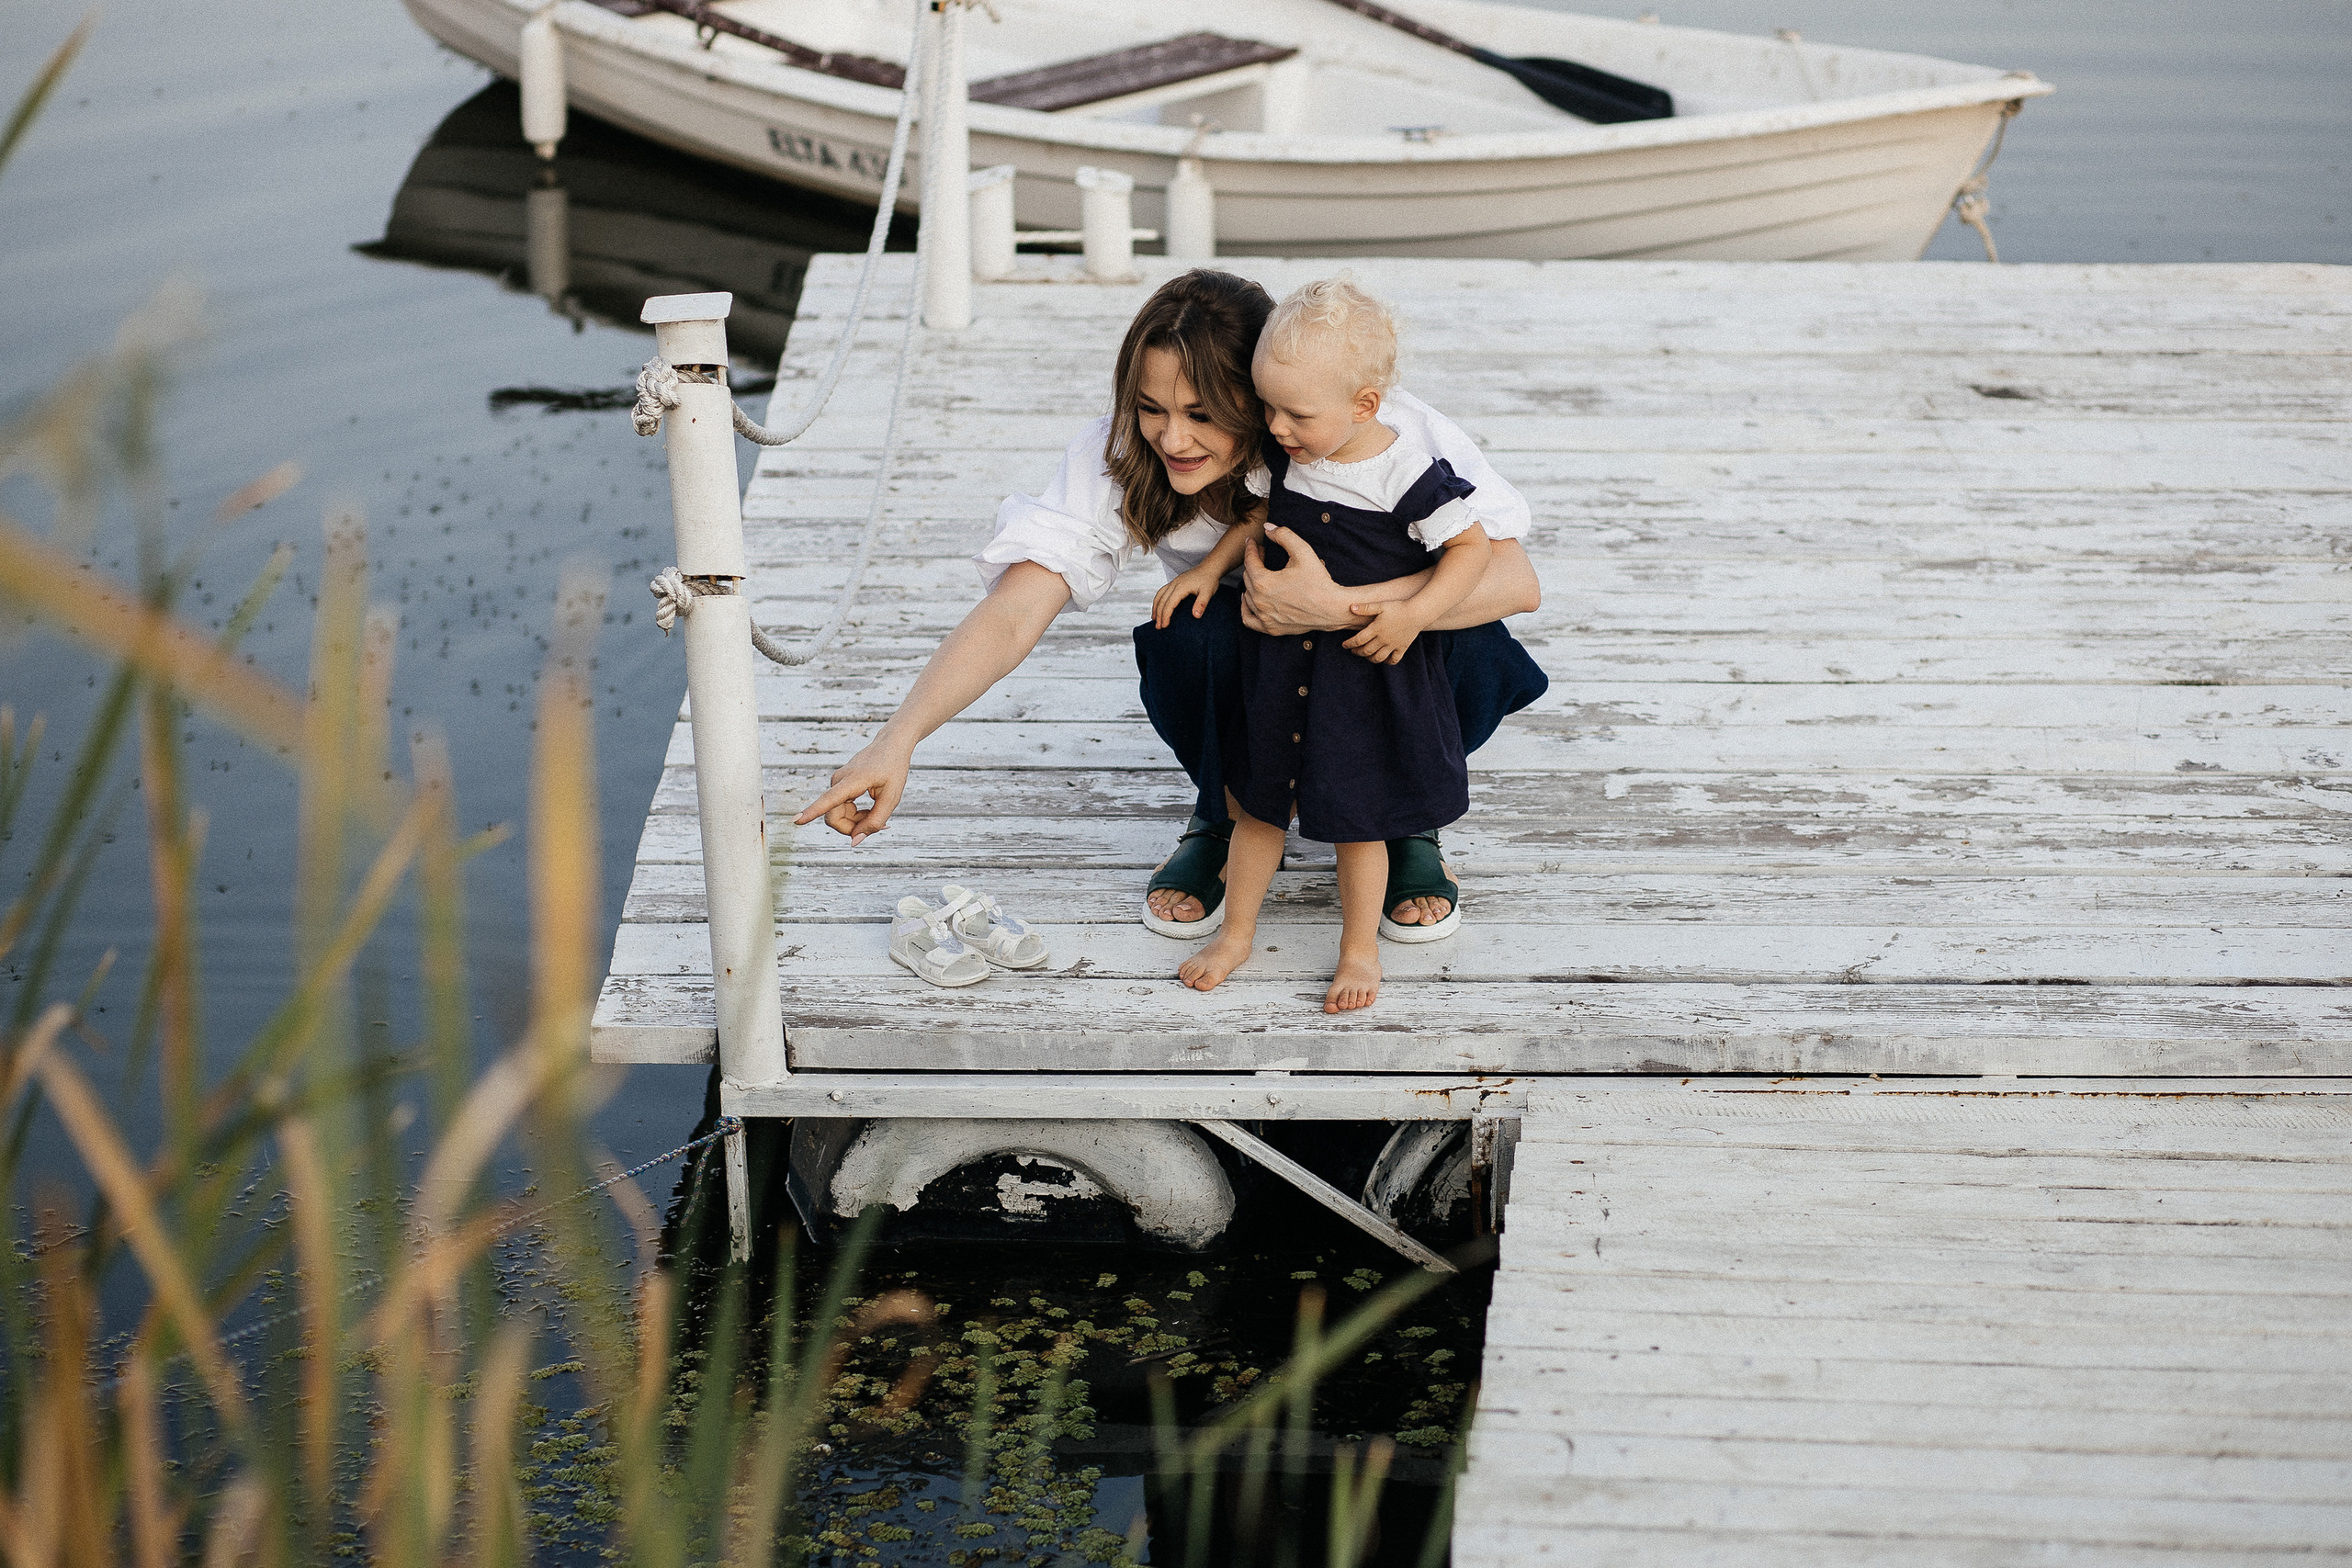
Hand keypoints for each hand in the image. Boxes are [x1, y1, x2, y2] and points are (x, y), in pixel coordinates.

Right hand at [794, 739, 911, 844]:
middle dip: (852, 828)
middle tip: (879, 824)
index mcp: (852, 780)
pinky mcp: (839, 786)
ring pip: (838, 816)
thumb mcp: (891, 798)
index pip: (828, 800)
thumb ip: (875, 821)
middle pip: (834, 818)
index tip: (796, 820)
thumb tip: (854, 842)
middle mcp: (837, 781)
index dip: (812, 812)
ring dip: (857, 821)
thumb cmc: (893, 770)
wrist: (891, 745)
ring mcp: (836, 783)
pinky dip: (856, 815)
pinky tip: (871, 809)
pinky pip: (841, 809)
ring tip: (877, 811)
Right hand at [1151, 567, 1220, 628]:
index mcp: (1181, 587)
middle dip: (1158, 614)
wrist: (1210, 567)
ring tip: (1154, 619)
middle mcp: (1174, 583)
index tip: (1164, 625)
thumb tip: (1196, 616)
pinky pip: (1162, 591)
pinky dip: (1158, 600)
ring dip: (1155, 607)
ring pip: (1159, 595)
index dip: (1165, 615)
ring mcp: (1174, 582)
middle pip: (1162, 600)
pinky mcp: (1175, 582)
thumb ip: (1202, 603)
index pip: (1169, 603)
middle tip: (1158, 627)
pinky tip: (1159, 607)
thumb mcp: (1208, 592)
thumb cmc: (1209, 580)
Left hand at [1240, 525, 1360, 636]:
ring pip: (1248, 596)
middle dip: (1253, 563)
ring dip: (1251, 583)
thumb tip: (1267, 528)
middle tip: (1263, 554)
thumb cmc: (1319, 581)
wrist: (1333, 608)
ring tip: (1260, 573)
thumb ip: (1284, 535)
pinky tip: (1249, 599)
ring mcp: (1264, 617)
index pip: (1250, 561)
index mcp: (1263, 582)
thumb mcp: (1303, 551)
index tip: (1253, 542)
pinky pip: (1248, 619)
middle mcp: (1260, 601)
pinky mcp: (1271, 628)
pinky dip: (1246, 609)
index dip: (1251, 548)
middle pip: (1248, 577)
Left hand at [1342, 602, 1426, 665]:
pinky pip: (1393, 660)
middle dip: (1357, 652)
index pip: (1359, 640)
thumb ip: (1366, 608)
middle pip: (1366, 651)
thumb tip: (1351, 607)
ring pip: (1378, 658)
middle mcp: (1383, 639)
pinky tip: (1383, 658)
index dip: (1349, 644)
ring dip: (1369, 658)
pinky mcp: (1402, 648)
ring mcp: (1393, 645)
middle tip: (1353, 650)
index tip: (1344, 645)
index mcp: (1376, 629)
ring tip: (1366, 655)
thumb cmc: (1398, 607)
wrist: (1418, 612)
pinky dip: (1387, 661)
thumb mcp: (1381, 605)